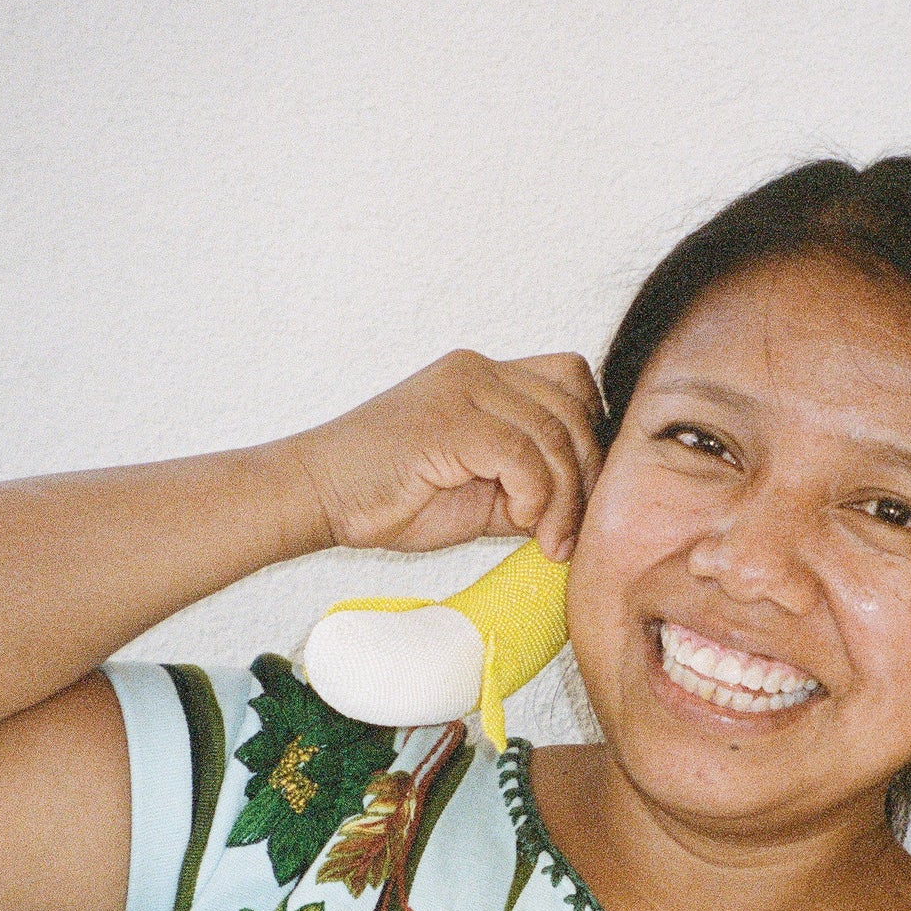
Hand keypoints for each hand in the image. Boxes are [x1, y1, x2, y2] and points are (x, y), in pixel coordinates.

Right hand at [289, 349, 603, 560]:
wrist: (319, 495)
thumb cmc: (390, 497)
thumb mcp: (479, 494)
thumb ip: (528, 488)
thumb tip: (580, 510)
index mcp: (485, 379)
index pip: (571, 379)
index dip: (590, 433)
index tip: (579, 493)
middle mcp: (478, 371)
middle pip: (573, 407)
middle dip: (586, 477)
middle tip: (568, 533)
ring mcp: (462, 389)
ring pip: (552, 432)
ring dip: (563, 497)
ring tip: (545, 539)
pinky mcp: (449, 419)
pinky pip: (521, 453)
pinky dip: (534, 495)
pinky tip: (518, 522)